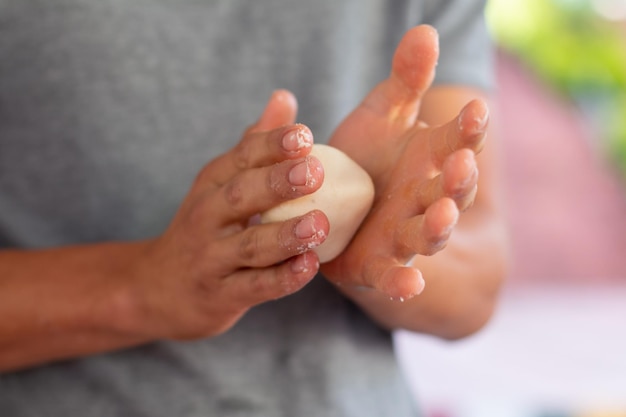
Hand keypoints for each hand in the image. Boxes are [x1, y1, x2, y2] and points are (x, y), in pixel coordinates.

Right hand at [130, 91, 328, 338]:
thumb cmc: (204, 227)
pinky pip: (255, 286)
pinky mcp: (222, 295)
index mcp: (213, 184)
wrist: (157, 288)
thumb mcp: (221, 182)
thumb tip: (285, 97)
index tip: (303, 134)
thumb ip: (255, 144)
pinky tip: (309, 266)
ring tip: (319, 224)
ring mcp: (212, 259)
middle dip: (277, 183)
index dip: (271, 145)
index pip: (241, 157)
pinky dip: (282, 278)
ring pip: (250, 245)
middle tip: (314, 171)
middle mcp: (207, 218)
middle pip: (240, 196)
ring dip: (284, 235)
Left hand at [322, 26, 488, 300]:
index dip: (469, 130)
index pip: (459, 141)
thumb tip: (424, 30)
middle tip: (461, 162)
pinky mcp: (380, 265)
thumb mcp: (384, 117)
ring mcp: (406, 235)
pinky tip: (410, 286)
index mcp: (433, 160)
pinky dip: (402, 284)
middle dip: (459, 179)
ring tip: (441, 217)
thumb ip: (405, 81)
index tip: (475, 111)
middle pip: (452, 190)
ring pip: (428, 233)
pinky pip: (393, 277)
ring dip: (438, 226)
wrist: (347, 215)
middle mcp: (427, 199)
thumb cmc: (366, 161)